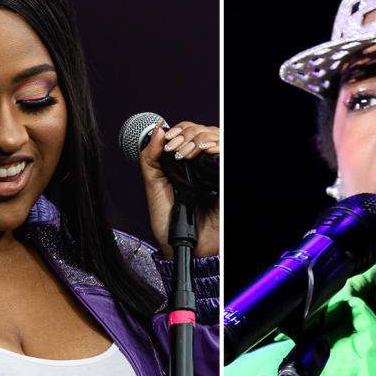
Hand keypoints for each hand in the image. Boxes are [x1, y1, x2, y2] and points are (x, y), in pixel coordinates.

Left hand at [139, 120, 219, 258]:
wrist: (183, 246)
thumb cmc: (170, 224)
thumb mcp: (154, 187)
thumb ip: (151, 159)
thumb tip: (158, 130)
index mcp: (187, 165)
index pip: (191, 133)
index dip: (181, 130)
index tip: (169, 139)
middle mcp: (203, 165)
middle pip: (205, 131)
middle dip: (188, 133)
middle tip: (175, 149)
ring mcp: (215, 172)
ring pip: (216, 137)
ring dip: (199, 138)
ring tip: (186, 153)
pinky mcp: (223, 180)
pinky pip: (223, 156)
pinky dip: (214, 147)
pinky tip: (203, 152)